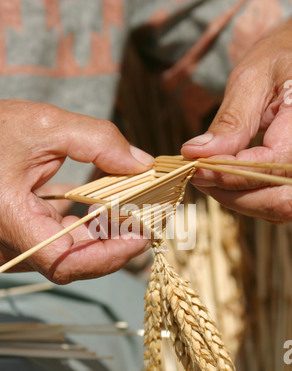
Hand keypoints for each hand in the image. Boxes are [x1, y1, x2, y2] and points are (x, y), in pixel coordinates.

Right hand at [0, 99, 153, 282]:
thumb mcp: (45, 125)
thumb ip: (97, 140)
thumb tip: (141, 164)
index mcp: (10, 220)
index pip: (64, 261)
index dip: (107, 256)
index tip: (140, 238)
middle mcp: (11, 244)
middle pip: (74, 261)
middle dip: (115, 242)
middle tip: (146, 220)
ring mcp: (16, 245)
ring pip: (69, 255)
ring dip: (103, 235)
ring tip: (131, 212)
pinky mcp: (22, 238)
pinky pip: (60, 244)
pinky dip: (86, 229)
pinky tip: (102, 209)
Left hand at [181, 19, 291, 223]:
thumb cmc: (280, 59)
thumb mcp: (252, 79)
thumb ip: (230, 121)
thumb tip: (195, 154)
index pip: (271, 164)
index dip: (231, 173)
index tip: (196, 168)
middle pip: (278, 198)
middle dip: (232, 193)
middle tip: (197, 177)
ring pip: (277, 206)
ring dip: (238, 200)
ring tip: (207, 178)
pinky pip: (276, 201)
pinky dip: (248, 197)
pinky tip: (225, 181)